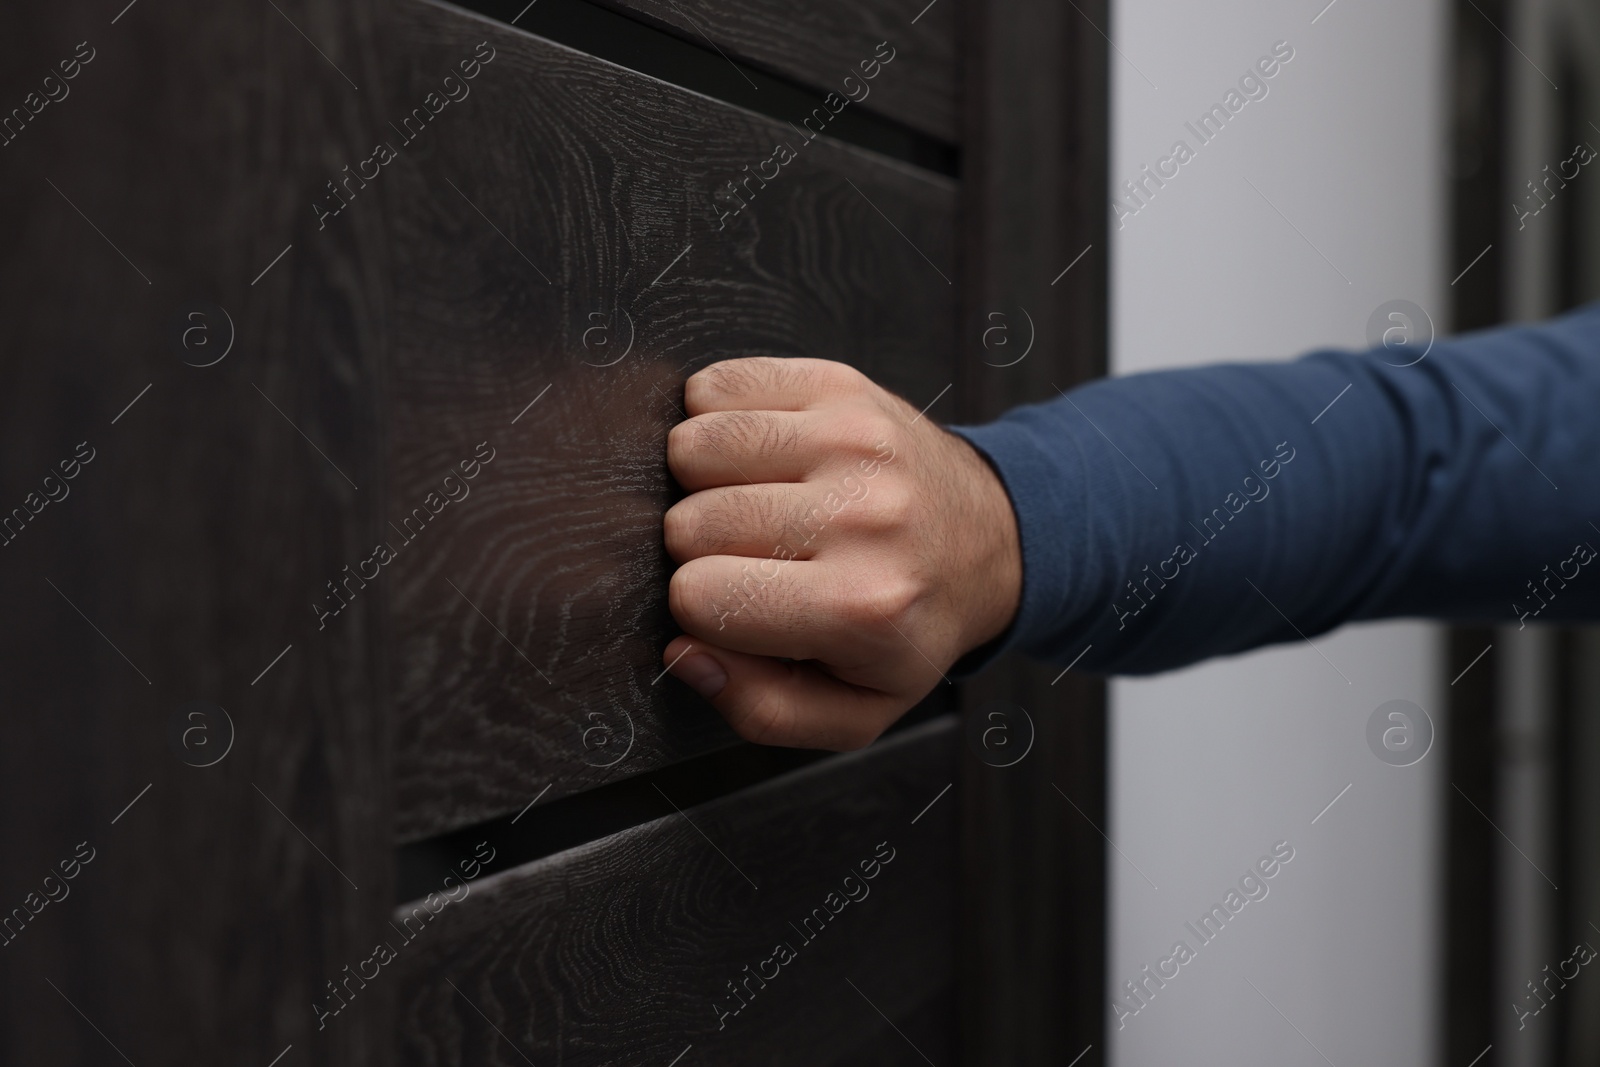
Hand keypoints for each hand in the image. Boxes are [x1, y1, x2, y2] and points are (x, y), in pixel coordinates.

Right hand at [661, 357, 1021, 749]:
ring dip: (703, 481)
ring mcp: (852, 437)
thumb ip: (760, 709)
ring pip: (691, 447)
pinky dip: (716, 419)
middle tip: (757, 557)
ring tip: (757, 503)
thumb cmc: (907, 628)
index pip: (698, 596)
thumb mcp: (854, 710)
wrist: (988, 541)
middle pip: (689, 522)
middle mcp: (862, 514)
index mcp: (862, 605)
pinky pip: (714, 387)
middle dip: (702, 548)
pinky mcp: (840, 384)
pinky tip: (761, 457)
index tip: (740, 605)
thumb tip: (685, 653)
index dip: (703, 609)